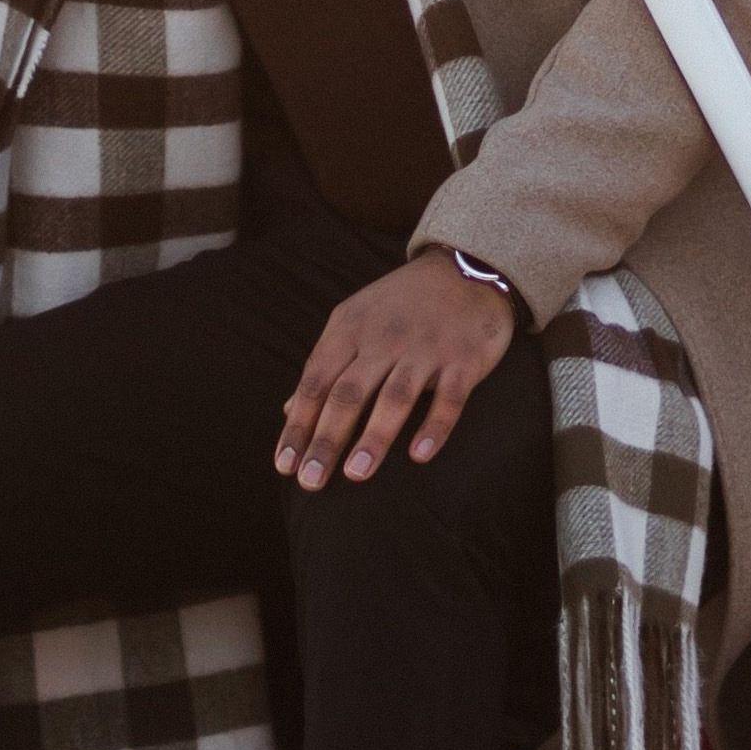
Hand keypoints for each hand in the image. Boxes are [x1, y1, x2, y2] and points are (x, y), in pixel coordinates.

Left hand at [274, 253, 519, 487]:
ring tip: (355, 475)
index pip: (316, 382)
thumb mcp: (354, 322)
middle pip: (348, 393)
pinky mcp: (464, 359)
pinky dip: (434, 426)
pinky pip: (448, 398)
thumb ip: (325, 366)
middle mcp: (384, 338)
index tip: (285, 465)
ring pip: (394, 396)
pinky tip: (419, 456)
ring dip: (373, 437)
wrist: (465, 269)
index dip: (299, 424)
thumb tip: (288, 410)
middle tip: (310, 481)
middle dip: (326, 438)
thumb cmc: (400, 305)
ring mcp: (425, 348)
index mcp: (349, 329)